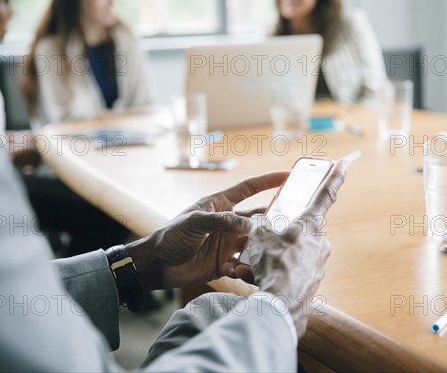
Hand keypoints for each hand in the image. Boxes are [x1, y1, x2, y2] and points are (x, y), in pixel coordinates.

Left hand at [125, 171, 287, 291]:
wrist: (157, 265)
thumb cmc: (171, 235)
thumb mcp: (193, 222)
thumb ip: (219, 221)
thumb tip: (247, 224)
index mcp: (221, 205)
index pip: (249, 188)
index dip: (268, 181)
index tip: (288, 176)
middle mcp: (228, 223)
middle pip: (257, 219)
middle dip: (272, 221)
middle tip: (289, 225)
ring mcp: (228, 243)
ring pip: (255, 243)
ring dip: (261, 247)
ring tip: (268, 252)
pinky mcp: (226, 263)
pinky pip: (244, 265)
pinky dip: (247, 268)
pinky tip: (242, 271)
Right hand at [244, 160, 347, 336]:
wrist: (281, 306)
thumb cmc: (273, 264)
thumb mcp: (259, 236)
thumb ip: (259, 223)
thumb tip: (258, 222)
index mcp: (310, 225)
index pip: (326, 193)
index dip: (335, 176)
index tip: (345, 162)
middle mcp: (320, 243)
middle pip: (297, 232)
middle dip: (276, 238)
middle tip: (259, 246)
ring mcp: (318, 264)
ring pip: (291, 255)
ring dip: (271, 259)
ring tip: (252, 268)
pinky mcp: (312, 283)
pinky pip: (291, 272)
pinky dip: (275, 273)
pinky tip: (259, 280)